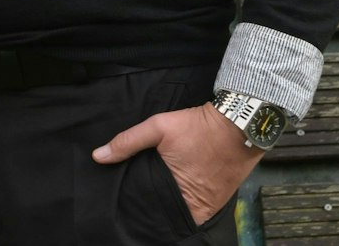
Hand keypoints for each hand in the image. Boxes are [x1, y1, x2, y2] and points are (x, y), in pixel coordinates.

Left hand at [93, 104, 261, 223]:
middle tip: (142, 197)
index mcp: (177, 192)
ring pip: (184, 214)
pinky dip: (189, 204)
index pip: (151, 209)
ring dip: (172, 207)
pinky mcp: (221, 201)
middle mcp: (195, 205)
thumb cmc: (199, 127)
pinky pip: (200, 211)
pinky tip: (178, 195)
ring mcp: (210, 205)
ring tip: (158, 197)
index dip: (140, 206)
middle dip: (155, 207)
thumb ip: (128, 142)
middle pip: (167, 214)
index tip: (129, 202)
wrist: (240, 123)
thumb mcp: (159, 127)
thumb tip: (98, 156)